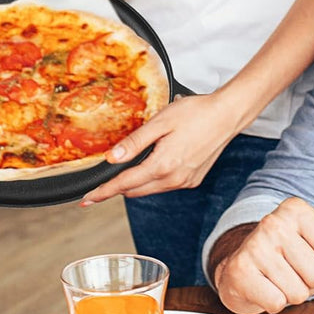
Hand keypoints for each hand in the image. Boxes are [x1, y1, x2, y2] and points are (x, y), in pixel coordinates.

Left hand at [80, 91, 240, 203]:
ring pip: (150, 189)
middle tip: (100, 185)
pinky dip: (152, 179)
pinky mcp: (193, 180)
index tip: (87, 200)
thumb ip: (135, 142)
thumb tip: (113, 158)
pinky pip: (164, 185)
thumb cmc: (195, 113)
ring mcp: (185, 182)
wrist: (227, 115)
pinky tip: (151, 164)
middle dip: (116, 188)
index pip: (124, 184)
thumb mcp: (160, 122)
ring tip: (125, 168)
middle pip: (135, 191)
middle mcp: (174, 179)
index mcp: (163, 166)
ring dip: (135, 183)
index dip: (103, 192)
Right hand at [212, 197, 313, 313]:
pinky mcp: (239, 270)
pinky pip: (277, 303)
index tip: (311, 256)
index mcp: (296, 210)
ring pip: (298, 293)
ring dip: (292, 293)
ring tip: (278, 279)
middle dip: (310, 282)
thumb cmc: (293, 258)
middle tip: (292, 271)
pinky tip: (264, 287)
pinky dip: (274, 303)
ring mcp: (254, 245)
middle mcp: (273, 222)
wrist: (246, 267)